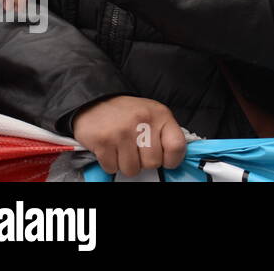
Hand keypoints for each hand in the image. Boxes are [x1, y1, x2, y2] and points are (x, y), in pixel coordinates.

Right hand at [71, 95, 186, 177]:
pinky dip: (111, 164)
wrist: (96, 103)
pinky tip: (111, 150)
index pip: (176, 146)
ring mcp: (122, 132)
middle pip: (152, 163)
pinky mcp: (103, 141)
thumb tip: (173, 159)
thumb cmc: (129, 113)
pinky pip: (112, 168)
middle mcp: (143, 122)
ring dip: (127, 164)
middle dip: (145, 162)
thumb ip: (165, 134)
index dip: (173, 160)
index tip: (166, 160)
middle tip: (137, 151)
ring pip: (132, 169)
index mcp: (161, 115)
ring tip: (123, 149)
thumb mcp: (154, 115)